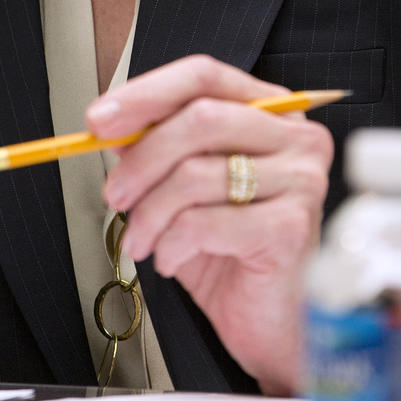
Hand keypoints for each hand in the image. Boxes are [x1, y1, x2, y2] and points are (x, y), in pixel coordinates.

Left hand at [86, 55, 332, 394]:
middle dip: (142, 157)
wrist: (269, 325)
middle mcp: (297, 138)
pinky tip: (170, 258)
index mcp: (272, 112)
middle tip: (113, 193)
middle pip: (200, 118)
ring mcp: (302, 180)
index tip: (99, 120)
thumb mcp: (183, 190)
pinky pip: (204, 221)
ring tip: (139, 239)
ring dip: (149, 211)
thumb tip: (112, 127)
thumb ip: (156, 148)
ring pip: (196, 172)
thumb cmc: (230, 253)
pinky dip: (171, 242)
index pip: (204, 75)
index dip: (146, 92)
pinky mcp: (291, 227)